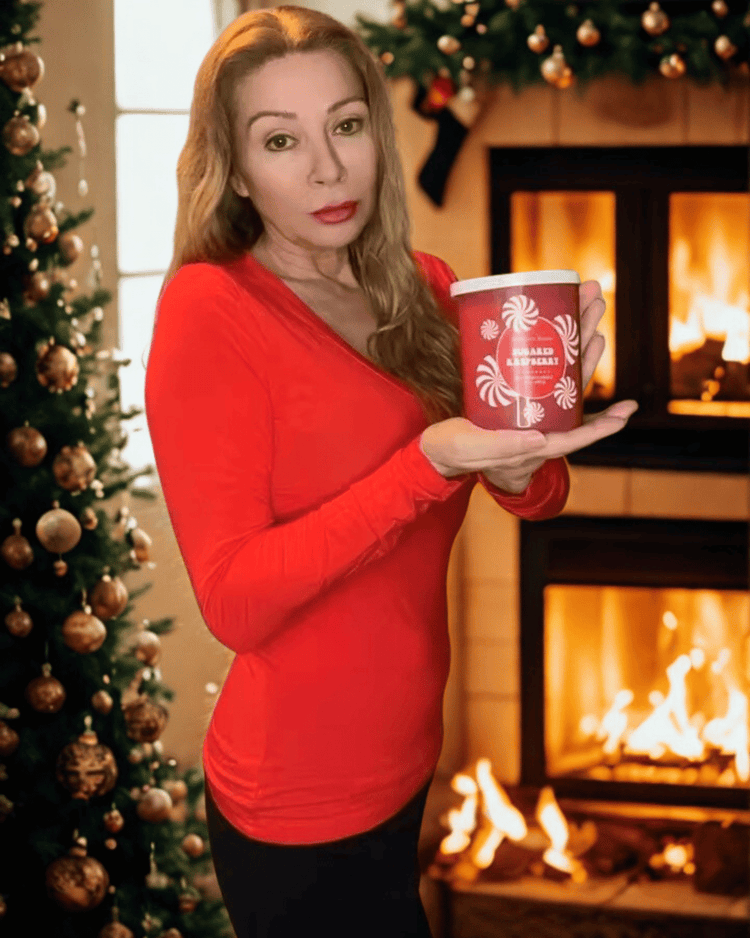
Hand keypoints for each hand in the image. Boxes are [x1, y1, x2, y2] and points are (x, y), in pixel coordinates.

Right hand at [420, 281, 637, 487]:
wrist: (438, 448)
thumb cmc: (453, 451)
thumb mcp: (474, 449)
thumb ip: (504, 447)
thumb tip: (540, 441)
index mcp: (533, 445)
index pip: (575, 435)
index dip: (600, 427)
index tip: (623, 413)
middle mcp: (540, 424)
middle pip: (573, 382)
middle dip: (589, 344)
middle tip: (598, 307)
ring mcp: (530, 407)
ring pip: (562, 368)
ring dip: (576, 334)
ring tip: (589, 304)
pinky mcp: (517, 394)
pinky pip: (543, 368)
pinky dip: (554, 347)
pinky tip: (562, 325)